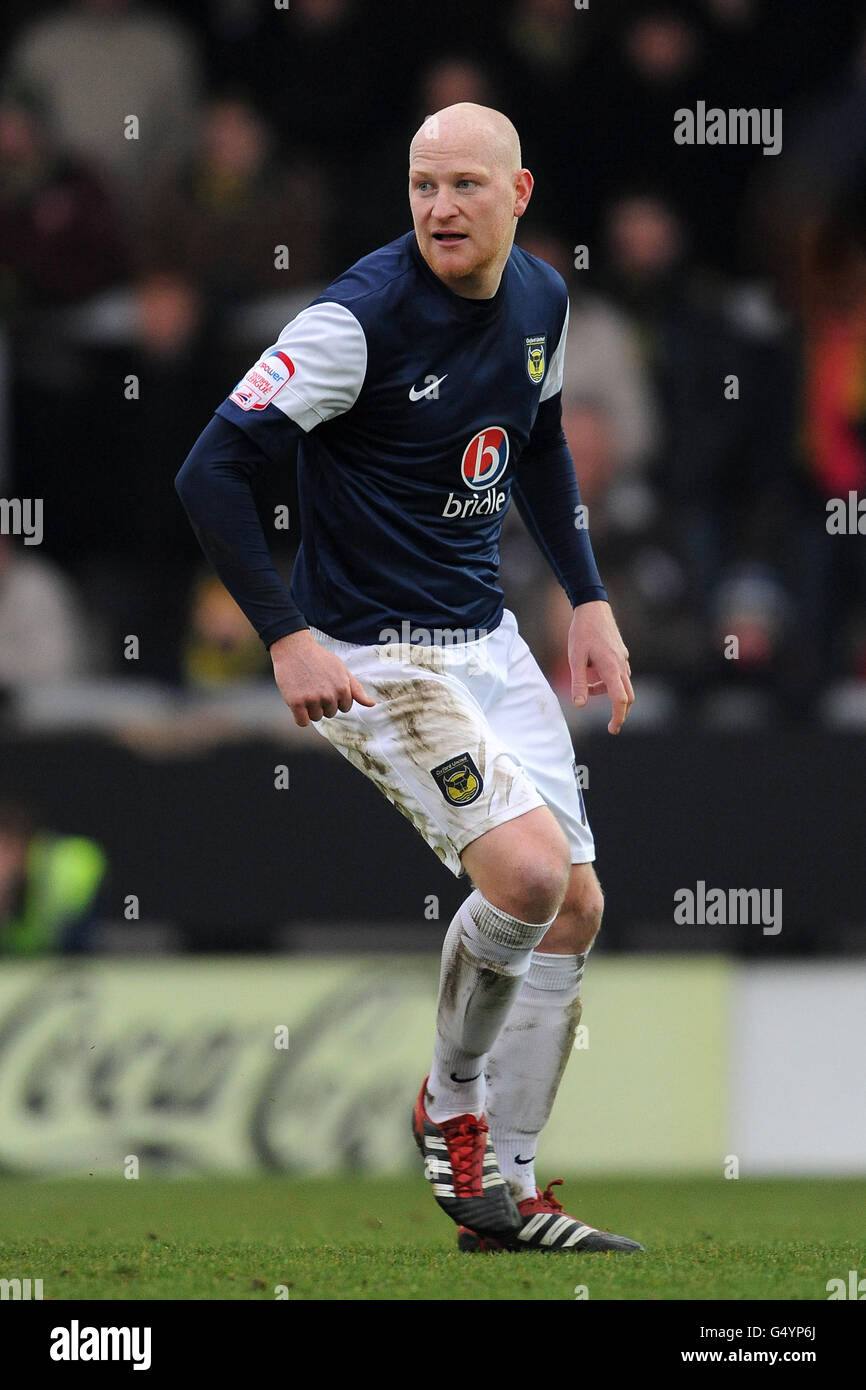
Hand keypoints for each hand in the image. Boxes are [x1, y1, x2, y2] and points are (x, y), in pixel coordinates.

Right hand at [269, 630, 375, 727]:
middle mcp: (329, 695)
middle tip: (314, 686)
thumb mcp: (342, 670)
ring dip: (310, 709)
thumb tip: (372, 704)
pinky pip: (302, 722)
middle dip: (323, 703)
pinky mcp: (296, 702)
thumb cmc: (319, 659)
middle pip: (330, 714)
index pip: (345, 708)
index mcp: (342, 688)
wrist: (294, 648)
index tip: (327, 686)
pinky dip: (300, 717)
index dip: (335, 698)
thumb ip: (356, 689)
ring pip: (316, 718)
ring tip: (305, 690)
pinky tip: (297, 702)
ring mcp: (312, 699)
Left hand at [567, 600, 633, 734]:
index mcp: (611, 668)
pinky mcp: (621, 654)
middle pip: (628, 696)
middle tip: (611, 725)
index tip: (612, 729)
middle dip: (620, 712)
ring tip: (586, 684)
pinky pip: (618, 674)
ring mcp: (623, 659)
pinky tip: (592, 671)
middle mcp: (621, 665)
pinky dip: (608, 681)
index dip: (618, 716)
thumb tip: (580, 705)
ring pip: (621, 684)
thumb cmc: (582, 632)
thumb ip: (578, 682)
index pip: (620, 699)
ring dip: (607, 692)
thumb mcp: (575, 658)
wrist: (593, 607)